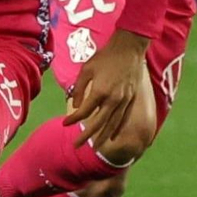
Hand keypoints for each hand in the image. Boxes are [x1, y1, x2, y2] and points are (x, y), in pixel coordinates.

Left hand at [65, 29, 150, 147]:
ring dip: (103, 137)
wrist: (129, 49)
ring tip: (95, 148)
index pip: (84, 112)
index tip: (64, 124)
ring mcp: (124, 100)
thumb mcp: (86, 70)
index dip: (73, 119)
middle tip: (76, 146)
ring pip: (113, 124)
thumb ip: (79, 88)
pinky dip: (117, 129)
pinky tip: (112, 137)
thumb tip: (75, 105)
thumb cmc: (105, 57)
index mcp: (100, 91)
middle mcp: (113, 99)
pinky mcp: (131, 99)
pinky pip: (124, 119)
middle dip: (87, 136)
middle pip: (98, 123)